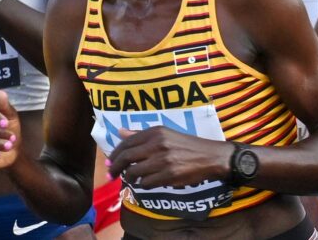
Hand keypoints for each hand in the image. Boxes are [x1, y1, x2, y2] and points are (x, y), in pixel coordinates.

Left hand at [107, 127, 233, 188]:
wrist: (209, 157)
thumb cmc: (185, 145)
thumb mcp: (164, 134)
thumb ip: (141, 135)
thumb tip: (120, 132)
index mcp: (155, 132)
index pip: (127, 143)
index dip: (115, 154)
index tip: (109, 162)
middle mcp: (157, 144)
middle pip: (127, 157)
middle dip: (115, 168)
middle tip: (110, 175)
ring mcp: (163, 160)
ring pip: (135, 172)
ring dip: (129, 178)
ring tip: (131, 179)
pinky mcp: (169, 175)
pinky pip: (147, 183)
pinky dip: (143, 185)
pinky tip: (145, 183)